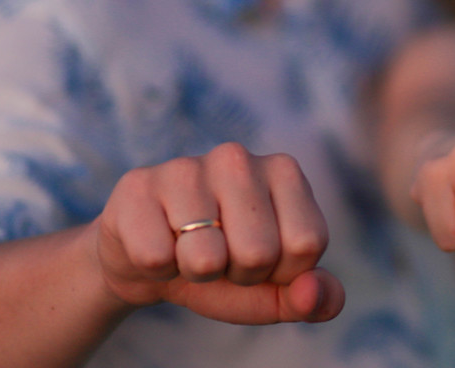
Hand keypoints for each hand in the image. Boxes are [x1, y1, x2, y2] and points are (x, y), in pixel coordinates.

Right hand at [94, 143, 342, 323]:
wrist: (150, 260)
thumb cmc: (224, 267)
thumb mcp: (275, 289)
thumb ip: (315, 297)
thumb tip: (314, 296)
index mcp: (284, 171)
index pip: (306, 244)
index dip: (281, 272)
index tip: (260, 259)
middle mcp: (237, 158)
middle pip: (258, 254)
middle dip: (238, 275)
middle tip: (221, 257)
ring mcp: (186, 167)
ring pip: (205, 259)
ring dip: (196, 274)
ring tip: (188, 250)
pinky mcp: (138, 186)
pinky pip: (156, 258)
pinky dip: (157, 270)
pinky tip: (158, 244)